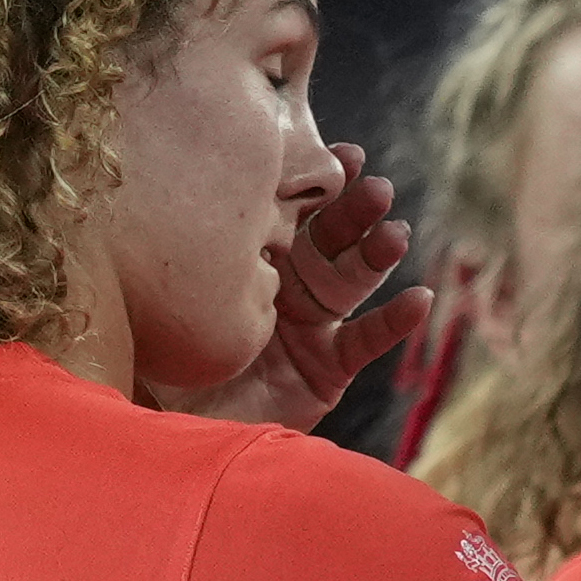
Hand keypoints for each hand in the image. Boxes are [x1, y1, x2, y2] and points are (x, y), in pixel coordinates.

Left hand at [167, 144, 432, 430]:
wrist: (173, 427)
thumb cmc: (162, 356)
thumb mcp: (176, 292)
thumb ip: (197, 246)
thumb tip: (196, 174)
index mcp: (251, 257)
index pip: (290, 211)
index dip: (318, 183)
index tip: (339, 153)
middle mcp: (286, 284)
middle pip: (329, 240)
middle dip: (355, 213)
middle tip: (376, 189)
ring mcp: (311, 325)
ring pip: (352, 281)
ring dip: (378, 256)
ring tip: (397, 234)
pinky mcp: (329, 368)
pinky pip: (365, 341)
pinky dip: (393, 322)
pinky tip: (418, 299)